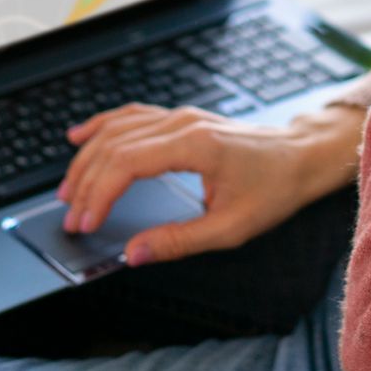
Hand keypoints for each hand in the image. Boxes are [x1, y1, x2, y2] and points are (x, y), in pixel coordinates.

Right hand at [56, 103, 362, 264]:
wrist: (302, 156)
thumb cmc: (275, 188)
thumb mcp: (232, 227)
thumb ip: (180, 241)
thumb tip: (135, 254)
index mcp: (195, 145)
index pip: (127, 163)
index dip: (99, 194)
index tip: (85, 223)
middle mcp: (183, 123)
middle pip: (115, 145)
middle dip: (86, 183)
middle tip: (72, 219)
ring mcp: (182, 117)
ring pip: (118, 128)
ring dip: (87, 157)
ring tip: (67, 191)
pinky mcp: (182, 120)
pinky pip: (132, 116)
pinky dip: (102, 126)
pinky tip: (79, 136)